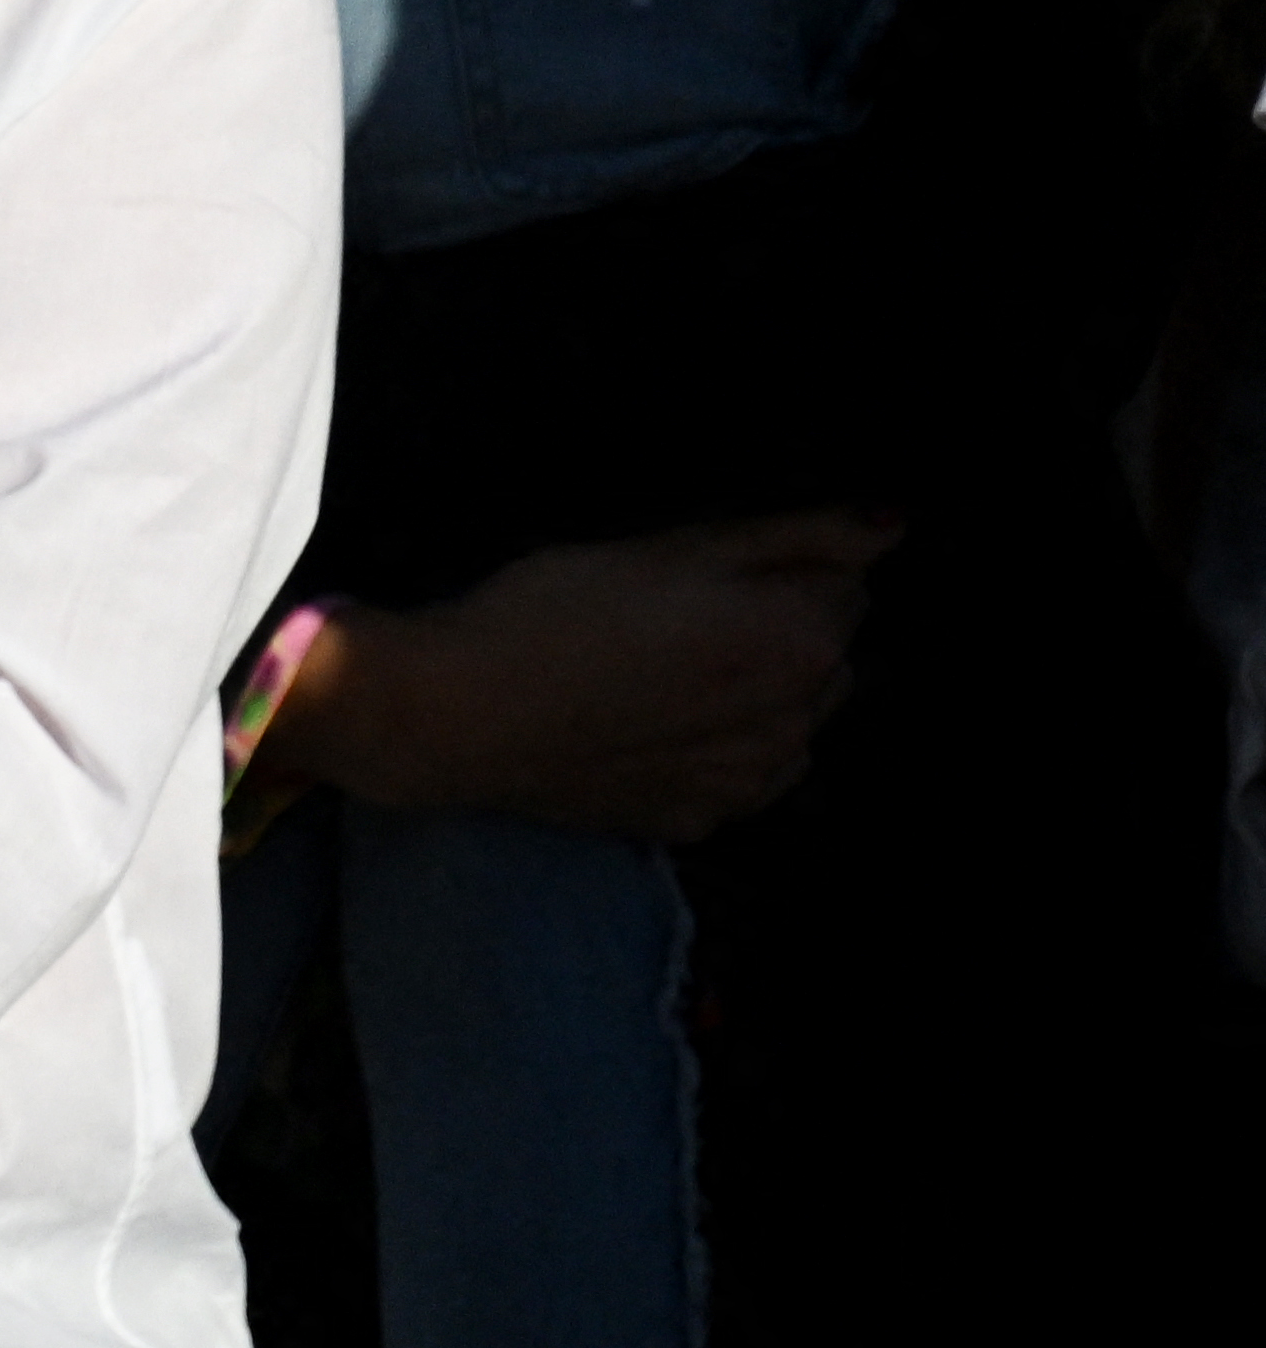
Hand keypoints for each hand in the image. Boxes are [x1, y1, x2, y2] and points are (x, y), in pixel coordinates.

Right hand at [286, 511, 896, 842]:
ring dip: (755, 695)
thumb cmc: (555, 613)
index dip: (782, 568)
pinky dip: (716, 748)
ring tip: (659, 671)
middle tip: (679, 615)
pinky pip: (741, 774)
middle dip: (781, 633)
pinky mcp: (699, 820)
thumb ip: (798, 536)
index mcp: (802, 644)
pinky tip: (648, 723)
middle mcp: (797, 724)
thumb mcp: (674, 546)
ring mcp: (750, 783)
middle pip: (825, 658)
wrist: (457, 715)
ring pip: (789, 721)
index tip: (710, 568)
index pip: (848, 588)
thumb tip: (890, 528)